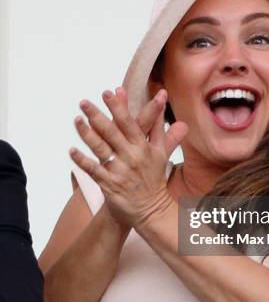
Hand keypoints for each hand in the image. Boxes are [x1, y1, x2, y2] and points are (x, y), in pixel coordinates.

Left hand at [70, 88, 187, 232]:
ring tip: (77, 120)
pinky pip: (93, 170)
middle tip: (84, 102)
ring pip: (100, 148)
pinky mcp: (109, 184)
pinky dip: (82, 160)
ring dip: (87, 134)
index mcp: (143, 147)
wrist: (151, 209)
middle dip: (97, 115)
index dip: (118, 107)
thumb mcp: (160, 151)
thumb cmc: (153, 177)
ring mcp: (119, 170)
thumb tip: (163, 99)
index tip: (108, 92)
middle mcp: (131, 157)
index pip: (129, 123)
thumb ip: (159, 126)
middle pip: (111, 132)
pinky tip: (72, 151)